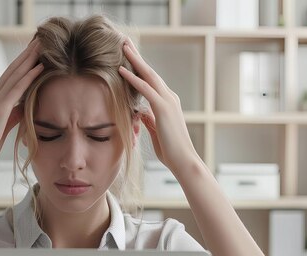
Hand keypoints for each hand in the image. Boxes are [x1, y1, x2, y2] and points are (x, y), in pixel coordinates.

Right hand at [0, 39, 43, 176]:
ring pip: (15, 75)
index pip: (10, 76)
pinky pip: (16, 89)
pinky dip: (28, 77)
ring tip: (42, 46)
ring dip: (30, 59)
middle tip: (39, 40)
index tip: (34, 51)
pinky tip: (39, 67)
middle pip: (12, 70)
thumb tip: (25, 106)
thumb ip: (14, 114)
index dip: (22, 62)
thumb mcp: (3, 126)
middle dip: (27, 54)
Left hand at [118, 38, 198, 172]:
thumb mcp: (156, 132)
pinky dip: (133, 78)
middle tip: (125, 43)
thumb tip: (142, 112)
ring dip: (135, 60)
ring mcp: (168, 101)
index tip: (129, 57)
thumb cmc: (171, 150)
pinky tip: (122, 70)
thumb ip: (150, 119)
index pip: (152, 81)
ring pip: (148, 75)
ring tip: (123, 47)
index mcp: (168, 103)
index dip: (140, 68)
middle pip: (150, 73)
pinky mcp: (163, 108)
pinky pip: (145, 89)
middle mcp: (169, 98)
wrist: (184, 161)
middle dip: (137, 57)